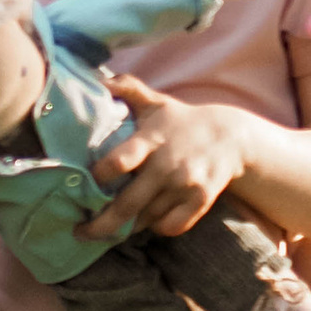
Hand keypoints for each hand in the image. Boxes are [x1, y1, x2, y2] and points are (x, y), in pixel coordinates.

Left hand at [81, 79, 255, 241]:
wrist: (231, 137)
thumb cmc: (181, 120)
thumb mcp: (156, 102)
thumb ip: (128, 88)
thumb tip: (99, 78)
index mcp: (151, 140)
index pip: (119, 162)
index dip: (98, 176)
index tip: (79, 186)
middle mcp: (168, 165)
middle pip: (128, 203)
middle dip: (101, 224)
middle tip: (79, 233)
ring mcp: (186, 185)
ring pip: (147, 219)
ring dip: (126, 227)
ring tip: (106, 229)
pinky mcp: (201, 201)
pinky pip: (172, 226)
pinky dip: (157, 228)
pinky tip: (146, 221)